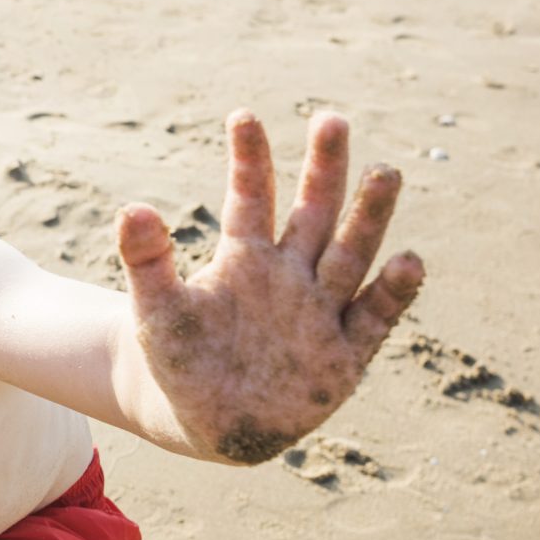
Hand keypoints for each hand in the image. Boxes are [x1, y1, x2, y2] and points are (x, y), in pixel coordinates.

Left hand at [116, 111, 424, 463]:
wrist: (206, 423)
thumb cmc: (180, 361)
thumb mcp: (157, 312)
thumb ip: (146, 261)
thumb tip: (131, 208)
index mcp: (246, 258)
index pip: (251, 197)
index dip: (249, 159)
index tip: (242, 116)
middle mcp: (292, 275)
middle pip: (314, 213)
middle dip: (325, 170)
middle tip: (331, 120)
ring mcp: (321, 312)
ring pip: (351, 255)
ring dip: (368, 217)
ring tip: (384, 173)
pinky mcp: (344, 356)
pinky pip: (374, 318)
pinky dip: (392, 293)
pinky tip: (408, 262)